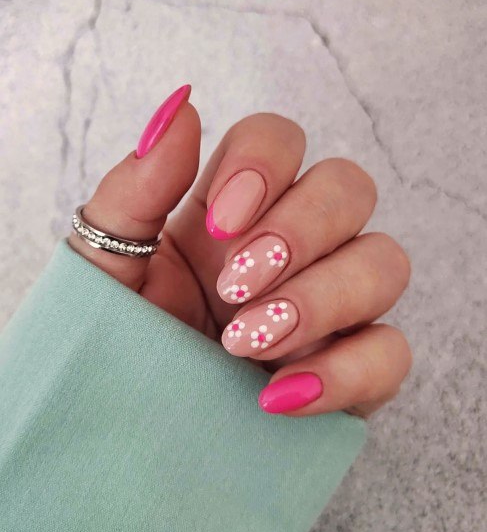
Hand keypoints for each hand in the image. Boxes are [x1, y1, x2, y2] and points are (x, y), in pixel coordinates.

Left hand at [69, 85, 410, 417]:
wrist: (124, 426)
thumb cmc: (116, 339)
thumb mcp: (107, 263)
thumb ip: (137, 187)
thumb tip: (179, 105)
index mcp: (232, 210)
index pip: (280, 138)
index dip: (263, 164)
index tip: (220, 223)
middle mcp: (293, 246)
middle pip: (350, 187)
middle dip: (300, 231)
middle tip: (237, 286)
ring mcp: (331, 306)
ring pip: (386, 263)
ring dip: (321, 298)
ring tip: (246, 344)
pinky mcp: (352, 370)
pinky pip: (392, 353)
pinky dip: (346, 372)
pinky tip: (279, 395)